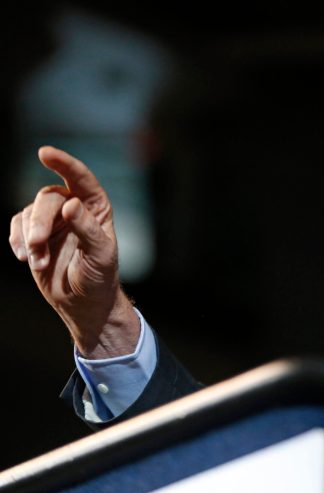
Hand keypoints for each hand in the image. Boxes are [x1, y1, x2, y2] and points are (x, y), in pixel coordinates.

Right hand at [9, 146, 139, 358]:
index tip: (45, 153)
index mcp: (96, 208)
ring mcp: (53, 221)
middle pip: (48, 198)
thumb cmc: (99, 277)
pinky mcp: (34, 234)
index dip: (64, 163)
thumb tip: (70, 204)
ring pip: (30, 212)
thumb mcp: (100, 254)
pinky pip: (16, 224)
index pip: (81, 179)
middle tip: (37, 244)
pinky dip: (16, 239)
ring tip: (36, 261)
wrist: (82, 302)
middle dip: (39, 220)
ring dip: (29, 236)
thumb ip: (86, 229)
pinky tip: (25, 257)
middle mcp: (74, 209)